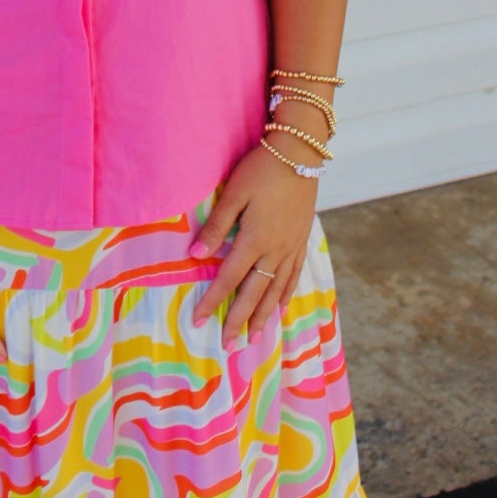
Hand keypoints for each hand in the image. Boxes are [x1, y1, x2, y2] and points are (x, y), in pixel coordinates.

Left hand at [188, 144, 317, 343]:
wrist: (301, 154)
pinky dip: (286, 295)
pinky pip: (294, 275)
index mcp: (254, 239)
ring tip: (253, 336)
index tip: (198, 321)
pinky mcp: (302, 240)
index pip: (228, 279)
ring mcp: (291, 247)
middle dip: (238, 319)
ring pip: (275, 290)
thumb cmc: (262, 169)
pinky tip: (281, 308)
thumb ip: (217, 226)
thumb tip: (195, 256)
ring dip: (262, 315)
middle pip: (253, 293)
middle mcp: (274, 250)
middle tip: (227, 344)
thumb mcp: (234, 193)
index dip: (212, 301)